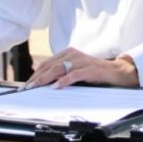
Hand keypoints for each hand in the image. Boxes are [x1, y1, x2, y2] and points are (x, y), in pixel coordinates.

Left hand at [24, 47, 139, 89]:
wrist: (116, 72)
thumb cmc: (94, 72)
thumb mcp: (75, 70)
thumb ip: (62, 72)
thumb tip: (43, 82)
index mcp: (68, 53)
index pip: (47, 63)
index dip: (35, 74)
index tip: (26, 85)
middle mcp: (73, 54)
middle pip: (50, 65)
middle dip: (37, 78)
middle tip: (27, 88)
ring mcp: (81, 61)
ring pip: (58, 69)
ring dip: (45, 79)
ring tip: (36, 87)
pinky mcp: (89, 69)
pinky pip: (73, 75)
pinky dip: (63, 81)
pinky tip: (55, 87)